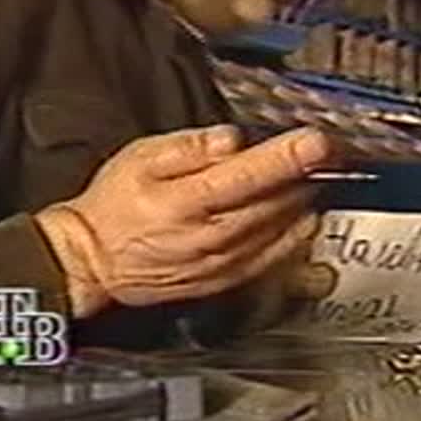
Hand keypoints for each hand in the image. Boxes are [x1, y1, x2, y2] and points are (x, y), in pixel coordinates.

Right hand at [34, 124, 339, 317]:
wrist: (94, 261)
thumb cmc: (116, 204)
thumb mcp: (141, 158)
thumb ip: (190, 147)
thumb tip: (232, 139)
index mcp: (188, 201)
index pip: (249, 176)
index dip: (287, 157)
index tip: (318, 141)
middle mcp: (211, 236)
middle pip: (276, 202)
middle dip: (307, 173)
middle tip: (326, 149)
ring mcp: (224, 263)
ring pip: (283, 231)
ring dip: (304, 201)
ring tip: (312, 175)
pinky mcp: (230, 280)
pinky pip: (276, 259)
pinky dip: (295, 236)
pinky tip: (301, 215)